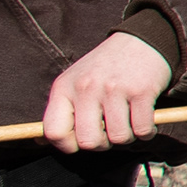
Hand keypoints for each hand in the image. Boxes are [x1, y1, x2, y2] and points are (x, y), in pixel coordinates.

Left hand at [44, 33, 172, 152]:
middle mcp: (86, 88)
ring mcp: (114, 90)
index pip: (54, 132)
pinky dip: (146, 131)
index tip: (80, 141)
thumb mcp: (75, 81)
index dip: (68, 145)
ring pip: (119, 138)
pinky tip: (144, 119)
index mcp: (64, 88)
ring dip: (127, 137)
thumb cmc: (105, 66)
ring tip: (128, 123)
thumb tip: (40, 142)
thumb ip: (62, 110)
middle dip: (102, 144)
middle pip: (89, 141)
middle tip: (108, 132)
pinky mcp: (141, 91)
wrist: (141, 40)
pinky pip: (142, 129)